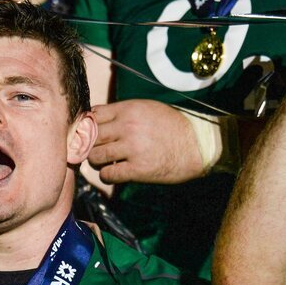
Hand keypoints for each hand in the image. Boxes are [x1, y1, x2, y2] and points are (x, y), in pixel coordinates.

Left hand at [89, 100, 204, 184]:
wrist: (197, 145)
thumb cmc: (172, 126)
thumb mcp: (147, 109)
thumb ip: (123, 113)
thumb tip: (97, 119)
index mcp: (128, 109)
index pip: (92, 115)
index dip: (88, 126)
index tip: (90, 134)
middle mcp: (127, 127)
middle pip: (90, 137)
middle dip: (89, 145)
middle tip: (96, 150)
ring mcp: (132, 148)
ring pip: (95, 156)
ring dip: (97, 161)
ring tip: (107, 162)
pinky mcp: (138, 169)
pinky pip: (108, 174)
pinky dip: (108, 175)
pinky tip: (115, 173)